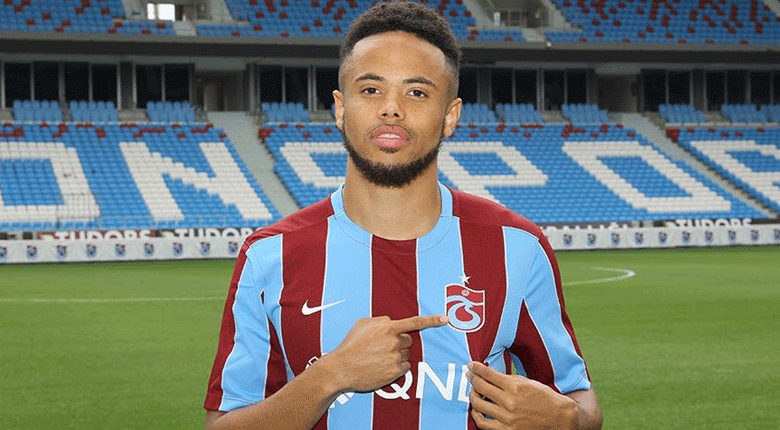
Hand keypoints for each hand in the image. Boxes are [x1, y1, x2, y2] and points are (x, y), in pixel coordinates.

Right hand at [321, 315, 447, 392]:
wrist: (342, 368)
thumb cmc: (350, 345)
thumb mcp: (362, 324)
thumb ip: (380, 321)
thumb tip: (391, 324)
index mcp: (387, 328)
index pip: (414, 322)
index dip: (431, 320)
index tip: (445, 319)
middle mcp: (394, 342)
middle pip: (408, 340)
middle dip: (399, 342)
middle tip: (383, 347)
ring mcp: (395, 358)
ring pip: (406, 354)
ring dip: (397, 354)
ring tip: (378, 358)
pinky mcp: (395, 372)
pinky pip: (405, 367)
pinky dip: (397, 366)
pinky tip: (382, 366)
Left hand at [467, 362, 578, 429]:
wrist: (559, 419)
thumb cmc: (545, 399)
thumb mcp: (529, 383)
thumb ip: (509, 379)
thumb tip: (491, 374)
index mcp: (516, 388)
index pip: (489, 375)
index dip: (477, 369)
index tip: (471, 365)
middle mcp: (510, 403)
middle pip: (481, 388)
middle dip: (473, 379)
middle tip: (470, 376)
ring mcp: (507, 418)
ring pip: (479, 405)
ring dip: (473, 396)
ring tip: (474, 392)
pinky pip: (483, 423)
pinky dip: (477, 415)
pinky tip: (477, 409)